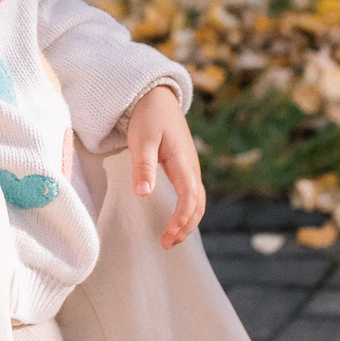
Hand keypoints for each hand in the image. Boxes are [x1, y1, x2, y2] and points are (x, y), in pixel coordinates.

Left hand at [128, 84, 205, 247]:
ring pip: (197, 202)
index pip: (189, 195)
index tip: (170, 230)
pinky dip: (186, 212)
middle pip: (198, 204)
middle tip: (166, 243)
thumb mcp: (142, 139)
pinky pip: (191, 195)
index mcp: (183, 161)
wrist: (157, 97)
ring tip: (169, 239)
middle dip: (186, 227)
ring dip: (187, 222)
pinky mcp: (183, 168)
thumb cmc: (148, 117)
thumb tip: (144, 193)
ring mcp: (189, 168)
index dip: (182, 216)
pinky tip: (174, 221)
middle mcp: (191, 168)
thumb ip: (143, 166)